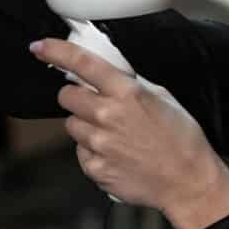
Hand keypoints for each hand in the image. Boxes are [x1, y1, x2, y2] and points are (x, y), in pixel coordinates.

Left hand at [32, 38, 228, 228]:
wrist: (189, 181)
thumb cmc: (182, 139)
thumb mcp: (163, 98)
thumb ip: (130, 85)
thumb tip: (105, 75)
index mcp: (127, 92)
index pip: (81, 63)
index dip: (55, 51)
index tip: (39, 47)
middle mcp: (107, 115)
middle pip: (66, 96)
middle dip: (78, 98)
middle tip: (97, 106)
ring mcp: (98, 144)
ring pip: (71, 125)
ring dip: (86, 126)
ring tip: (114, 136)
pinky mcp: (95, 168)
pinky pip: (80, 152)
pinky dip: (93, 152)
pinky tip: (117, 154)